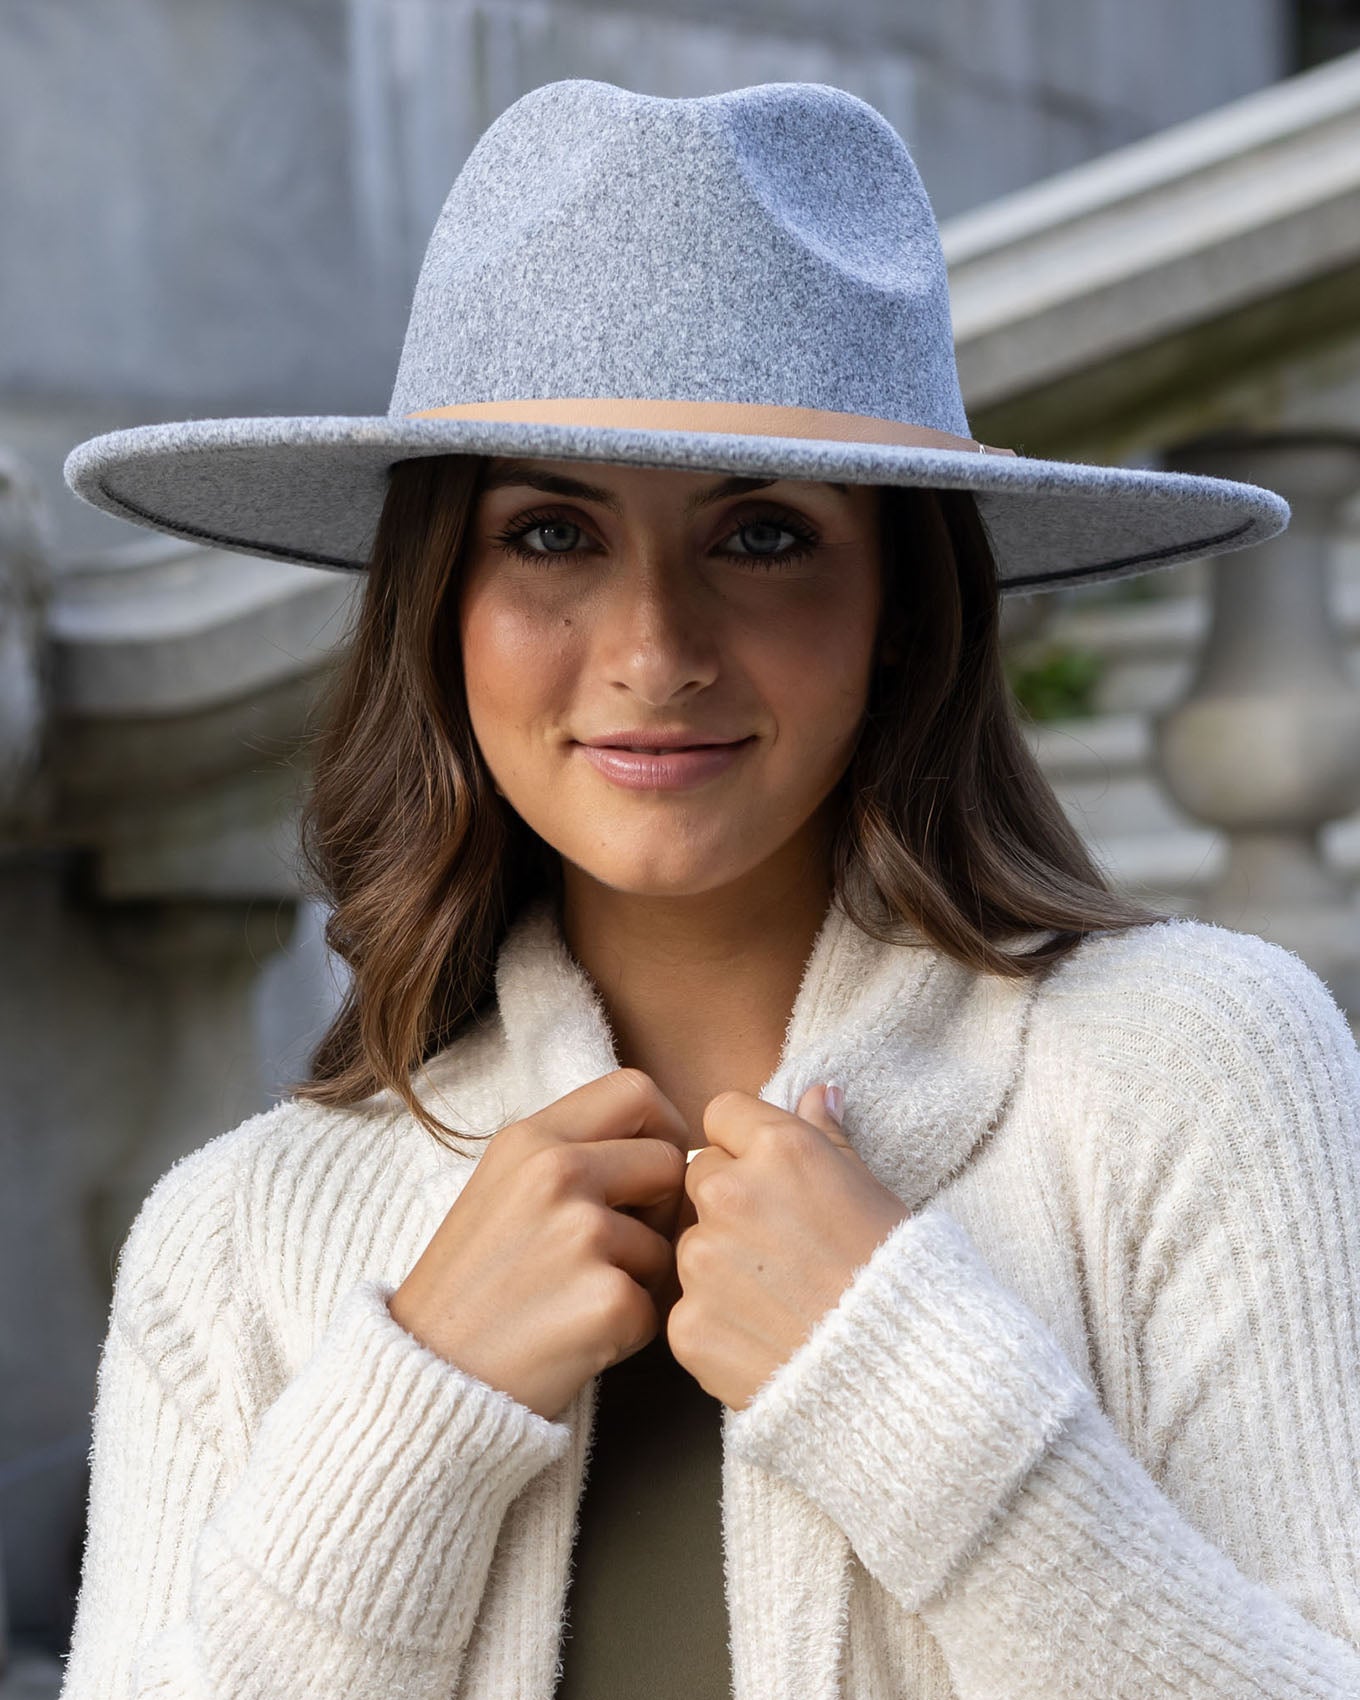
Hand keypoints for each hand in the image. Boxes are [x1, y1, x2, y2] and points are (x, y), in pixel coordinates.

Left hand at [664, 1083, 910, 1411]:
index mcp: (777, 1148)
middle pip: (700, 1175)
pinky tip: (762, 1335)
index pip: (722, 1113)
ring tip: (777, 1296)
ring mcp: (701, 1261)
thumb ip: (828, 1136)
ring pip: (689, 1242)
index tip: (773, 1178)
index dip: (746, 1144)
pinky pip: (687, 1308)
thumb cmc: (896, 1277)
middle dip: (729, 1201)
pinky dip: (716, 1321)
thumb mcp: (871, 1190)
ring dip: (718, 1261)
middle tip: (779, 1243)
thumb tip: (816, 1091)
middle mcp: (728, 1193)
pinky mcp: (687, 1324)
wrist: (900, 1376)